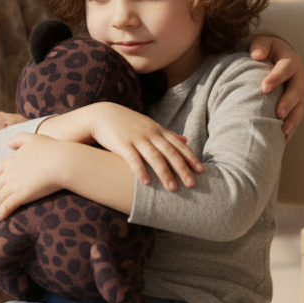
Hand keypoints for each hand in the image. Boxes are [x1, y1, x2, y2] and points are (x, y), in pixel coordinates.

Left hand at [0, 133, 66, 219]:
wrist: (63, 161)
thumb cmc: (51, 149)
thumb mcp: (33, 138)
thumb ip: (18, 139)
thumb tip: (7, 143)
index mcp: (9, 160)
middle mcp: (8, 172)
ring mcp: (14, 184)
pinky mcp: (22, 195)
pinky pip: (6, 206)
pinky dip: (1, 213)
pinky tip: (1, 218)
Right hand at [57, 102, 201, 190]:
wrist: (102, 114)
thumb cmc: (129, 123)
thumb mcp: (150, 126)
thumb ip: (168, 134)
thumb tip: (186, 139)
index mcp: (158, 130)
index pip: (178, 144)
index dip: (190, 157)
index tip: (201, 170)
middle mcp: (150, 134)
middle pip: (169, 152)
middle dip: (181, 168)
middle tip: (192, 184)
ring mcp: (136, 138)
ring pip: (154, 156)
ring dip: (164, 172)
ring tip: (172, 188)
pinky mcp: (122, 144)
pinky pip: (133, 158)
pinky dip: (140, 170)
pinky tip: (146, 182)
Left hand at [249, 34, 303, 140]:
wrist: (277, 56)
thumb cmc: (266, 50)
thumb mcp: (262, 43)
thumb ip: (259, 46)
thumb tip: (257, 54)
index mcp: (290, 60)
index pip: (286, 68)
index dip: (276, 78)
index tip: (263, 88)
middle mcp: (299, 76)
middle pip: (297, 90)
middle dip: (288, 102)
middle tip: (278, 113)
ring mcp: (301, 91)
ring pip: (301, 106)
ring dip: (294, 118)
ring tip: (283, 130)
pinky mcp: (299, 103)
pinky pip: (298, 115)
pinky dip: (292, 127)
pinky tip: (284, 138)